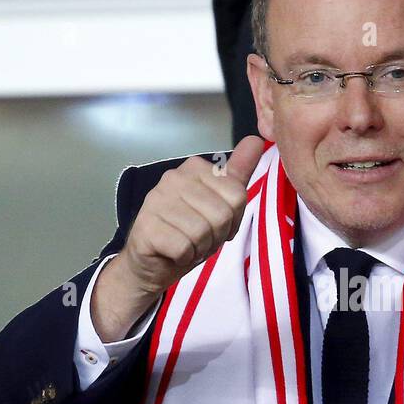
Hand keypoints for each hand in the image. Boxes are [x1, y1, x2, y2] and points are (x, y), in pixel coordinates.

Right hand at [91, 137, 264, 341]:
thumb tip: (257, 140)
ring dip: (200, 248)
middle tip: (200, 238)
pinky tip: (174, 253)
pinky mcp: (146, 226)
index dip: (233, 219)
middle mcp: (173, 178)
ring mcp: (156, 200)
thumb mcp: (219, 203)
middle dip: (216, 236)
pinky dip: (184, 257)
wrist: (152, 263)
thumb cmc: (188, 233)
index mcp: (194, 168)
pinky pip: (184, 247)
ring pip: (203, 232)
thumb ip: (237, 173)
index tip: (216, 225)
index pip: (237, 196)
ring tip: (187, 244)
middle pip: (222, 214)